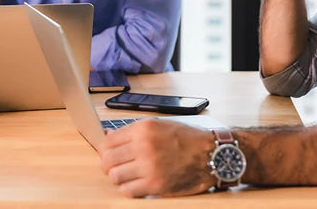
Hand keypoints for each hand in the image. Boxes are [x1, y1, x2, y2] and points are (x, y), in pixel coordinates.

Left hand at [99, 119, 215, 197]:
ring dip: (118, 177)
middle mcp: (144, 146)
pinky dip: (128, 188)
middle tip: (114, 166)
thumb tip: (110, 139)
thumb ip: (135, 132)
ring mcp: (149, 167)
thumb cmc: (187, 138)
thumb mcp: (160, 125)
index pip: (109, 141)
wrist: (210, 154)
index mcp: (145, 128)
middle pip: (108, 160)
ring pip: (115, 177)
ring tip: (128, 174)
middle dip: (108, 164)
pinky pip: (128, 191)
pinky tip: (136, 183)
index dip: (105, 149)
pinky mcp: (155, 185)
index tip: (108, 153)